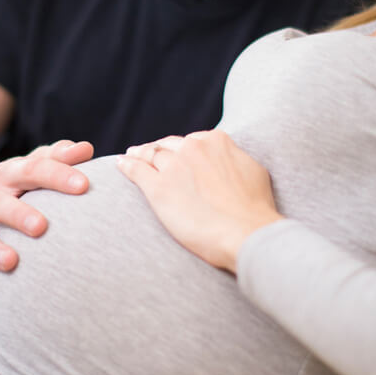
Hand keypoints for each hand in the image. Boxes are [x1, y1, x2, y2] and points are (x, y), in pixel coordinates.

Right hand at [0, 139, 93, 295]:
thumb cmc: (18, 189)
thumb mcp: (33, 169)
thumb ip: (58, 158)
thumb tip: (86, 149)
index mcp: (8, 174)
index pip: (32, 170)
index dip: (57, 175)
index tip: (84, 185)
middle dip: (18, 214)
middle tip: (42, 227)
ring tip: (12, 262)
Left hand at [117, 130, 282, 271]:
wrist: (246, 233)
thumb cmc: (254, 210)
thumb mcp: (252, 171)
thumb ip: (233, 160)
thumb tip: (226, 159)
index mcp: (216, 141)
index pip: (190, 141)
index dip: (180, 149)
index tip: (175, 154)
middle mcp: (192, 148)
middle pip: (167, 145)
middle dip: (156, 149)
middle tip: (145, 152)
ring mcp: (173, 167)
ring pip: (149, 155)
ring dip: (138, 155)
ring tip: (130, 156)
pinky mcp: (157, 188)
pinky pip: (136, 170)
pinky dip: (126, 166)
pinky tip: (121, 164)